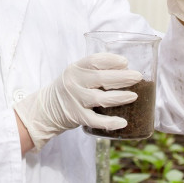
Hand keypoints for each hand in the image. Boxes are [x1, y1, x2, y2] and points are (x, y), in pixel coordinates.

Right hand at [13, 53, 141, 149]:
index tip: (125, 62)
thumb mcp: (78, 73)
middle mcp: (74, 83)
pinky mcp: (77, 117)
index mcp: (76, 68)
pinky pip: (95, 121)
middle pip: (100, 78)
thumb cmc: (71, 87)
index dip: (111, 60)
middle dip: (122, 77)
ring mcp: (75, 100)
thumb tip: (127, 68)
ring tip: (134, 96)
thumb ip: (96, 70)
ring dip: (119, 97)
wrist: (46, 108)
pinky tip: (123, 122)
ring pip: (99, 99)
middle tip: (137, 77)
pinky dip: (109, 122)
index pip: (94, 60)